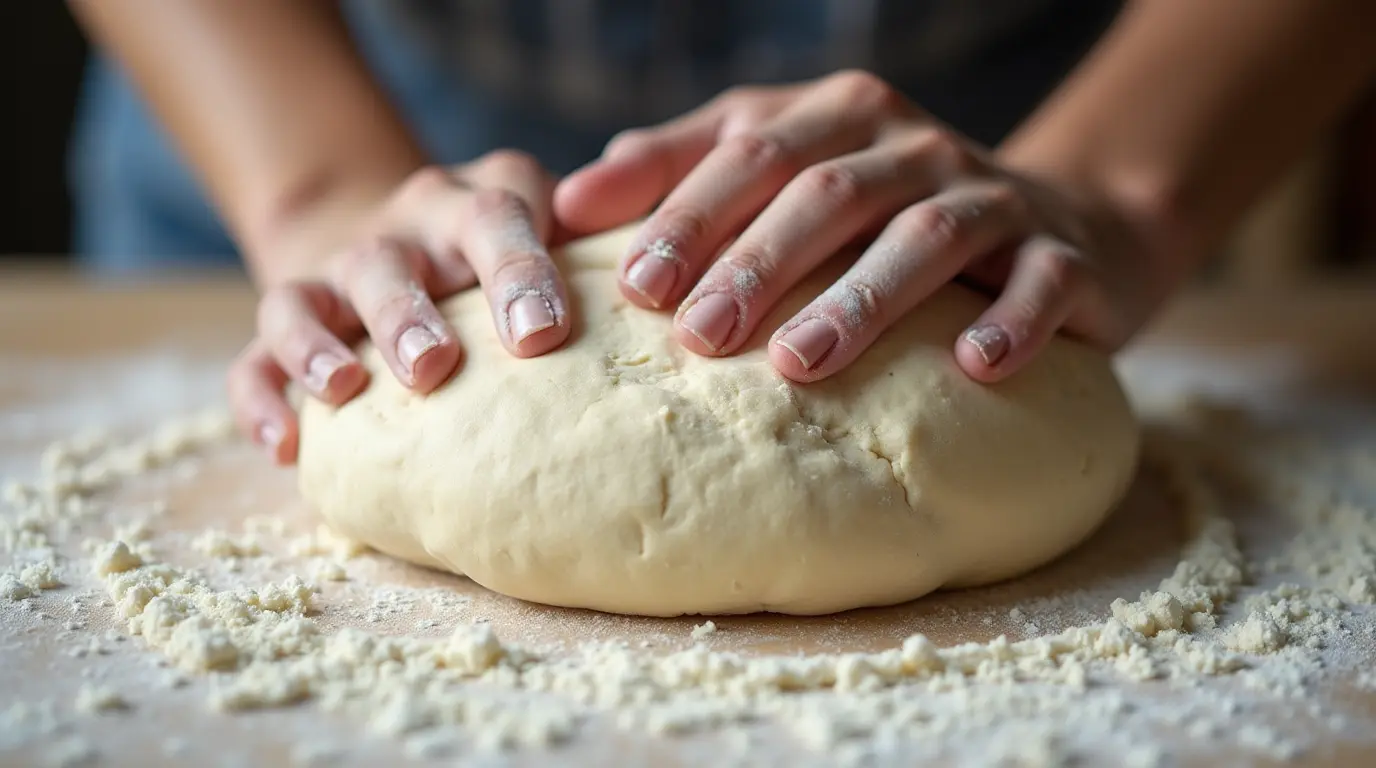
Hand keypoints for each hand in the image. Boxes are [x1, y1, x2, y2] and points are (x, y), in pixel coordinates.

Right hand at [229, 151, 571, 463]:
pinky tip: (287, 444)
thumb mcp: (554, 235)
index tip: (543, 335)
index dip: (519, 268)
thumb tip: (688, 297)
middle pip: (394, 257)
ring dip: (325, 342)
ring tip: (348, 391)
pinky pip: (255, 354)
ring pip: (307, 296)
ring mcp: (335, 275)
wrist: (397, 234)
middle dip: (413, 311)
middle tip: (439, 366)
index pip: (499, 215)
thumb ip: (603, 253)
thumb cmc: (509, 259)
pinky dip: (264, 394)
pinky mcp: (286, 318)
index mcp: (477, 206)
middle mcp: (401, 232)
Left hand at [556, 71, 1159, 383]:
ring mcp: (992, 195)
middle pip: (828, 192)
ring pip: (924, 236)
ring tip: (800, 363)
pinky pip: (1042, 282)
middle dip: (758, 262)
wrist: (1059, 220)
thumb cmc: (886, 209)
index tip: (632, 289)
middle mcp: (913, 145)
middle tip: (696, 336)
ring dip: (861, 299)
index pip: (752, 154)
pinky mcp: (1062, 256)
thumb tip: (568, 199)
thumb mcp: (784, 170)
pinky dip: (1011, 320)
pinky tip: (974, 366)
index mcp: (838, 118)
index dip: (691, 214)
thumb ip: (685, 170)